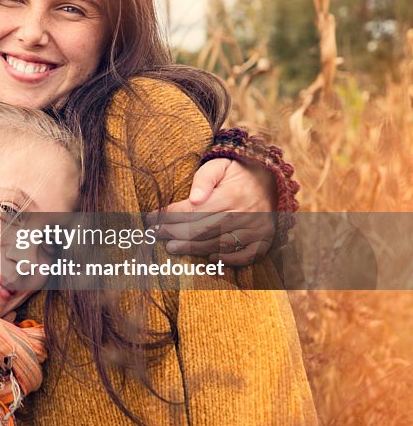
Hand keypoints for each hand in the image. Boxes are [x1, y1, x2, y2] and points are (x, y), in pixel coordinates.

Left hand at [145, 158, 276, 265]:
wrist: (272, 179)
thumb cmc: (238, 172)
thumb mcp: (220, 165)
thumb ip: (204, 179)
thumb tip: (194, 198)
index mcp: (232, 195)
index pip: (194, 210)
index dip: (171, 215)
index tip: (153, 217)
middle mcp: (245, 214)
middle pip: (203, 229)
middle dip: (176, 232)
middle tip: (157, 233)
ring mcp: (256, 229)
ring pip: (220, 244)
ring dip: (194, 248)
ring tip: (172, 247)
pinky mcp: (264, 239)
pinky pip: (247, 256)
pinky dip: (229, 259)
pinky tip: (210, 257)